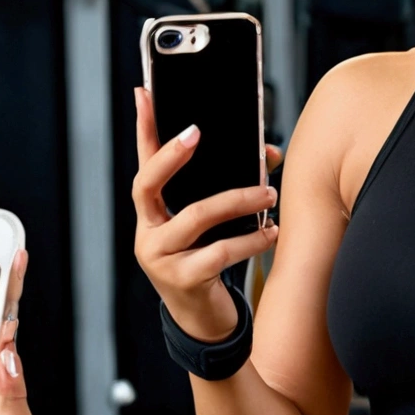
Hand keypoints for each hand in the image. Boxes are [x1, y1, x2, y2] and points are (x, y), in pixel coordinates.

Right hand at [132, 87, 280, 340]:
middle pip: (147, 184)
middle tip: (198, 132)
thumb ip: (232, 187)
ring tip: (270, 192)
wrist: (203, 321)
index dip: (142, 129)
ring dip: (237, 199)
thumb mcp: (214, 225)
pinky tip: (271, 231)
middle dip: (171, 154)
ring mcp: (160, 257)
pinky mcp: (182, 280)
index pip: (143, 163)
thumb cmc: (209, 261)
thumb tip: (270, 154)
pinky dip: (251, 239)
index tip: (145, 94)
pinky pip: (219, 252)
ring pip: (195, 216)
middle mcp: (148, 231)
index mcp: (152, 212)